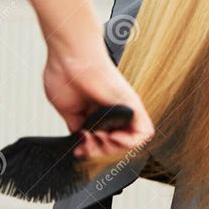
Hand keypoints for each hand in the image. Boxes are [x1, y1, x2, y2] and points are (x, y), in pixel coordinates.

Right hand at [43, 30, 153, 156]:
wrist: (70, 56)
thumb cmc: (65, 72)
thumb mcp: (67, 109)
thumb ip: (76, 126)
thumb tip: (80, 140)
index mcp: (96, 111)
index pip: (103, 141)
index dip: (92, 151)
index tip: (80, 150)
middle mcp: (112, 109)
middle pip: (116, 144)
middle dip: (101, 152)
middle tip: (88, 145)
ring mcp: (123, 107)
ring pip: (131, 141)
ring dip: (115, 149)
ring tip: (99, 141)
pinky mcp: (132, 103)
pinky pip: (143, 131)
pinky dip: (130, 142)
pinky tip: (113, 138)